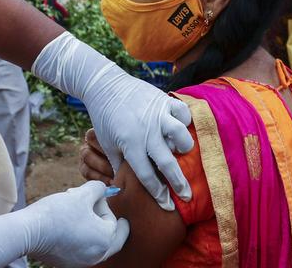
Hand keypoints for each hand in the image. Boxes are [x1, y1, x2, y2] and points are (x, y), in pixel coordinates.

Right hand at [0, 181, 129, 267]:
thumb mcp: (81, 194)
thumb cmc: (58, 213)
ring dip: (86, 223)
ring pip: (93, 240)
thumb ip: (98, 189)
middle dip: (98, 216)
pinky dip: (76, 234)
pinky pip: (80, 247)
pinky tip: (62, 222)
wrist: (28, 232)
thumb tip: (102, 189)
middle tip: (86, 203)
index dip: (102, 204)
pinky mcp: (67, 263)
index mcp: (106, 240)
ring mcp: (82, 262)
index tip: (91, 196)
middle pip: (107, 234)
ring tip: (70, 208)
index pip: (113, 220)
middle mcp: (98, 255)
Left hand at [81, 69, 193, 210]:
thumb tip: (125, 186)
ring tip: (181, 152)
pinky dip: (185, 122)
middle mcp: (147, 131)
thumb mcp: (108, 144)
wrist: (106, 86)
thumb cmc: (105, 118)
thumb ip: (119, 165)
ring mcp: (158, 115)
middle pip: (168, 163)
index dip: (158, 193)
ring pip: (181, 136)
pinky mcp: (164, 101)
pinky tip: (180, 127)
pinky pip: (183, 113)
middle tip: (187, 196)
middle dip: (178, 183)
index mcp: (131, 144)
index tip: (167, 205)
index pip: (147, 175)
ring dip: (184, 147)